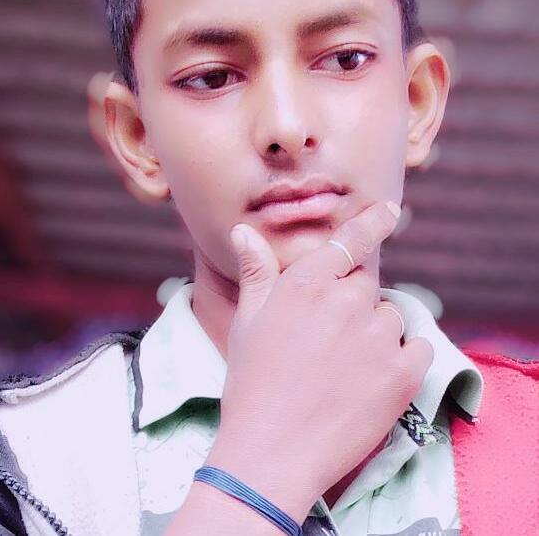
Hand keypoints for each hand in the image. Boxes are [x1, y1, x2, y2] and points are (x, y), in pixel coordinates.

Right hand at [205, 201, 433, 520]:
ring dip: (376, 332)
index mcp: (307, 284)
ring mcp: (378, 337)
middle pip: (367, 284)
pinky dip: (405, 356)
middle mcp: (347, 301)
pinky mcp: (404, 374)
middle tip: (331, 340)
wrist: (272, 452)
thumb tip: (244, 230)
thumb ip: (257, 271)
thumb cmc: (252, 384)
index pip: (349, 242)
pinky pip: (418, 346)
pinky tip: (375, 377)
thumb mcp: (248, 321)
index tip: (388, 211)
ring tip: (346, 367)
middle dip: (354, 303)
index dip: (371, 222)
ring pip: (390, 317)